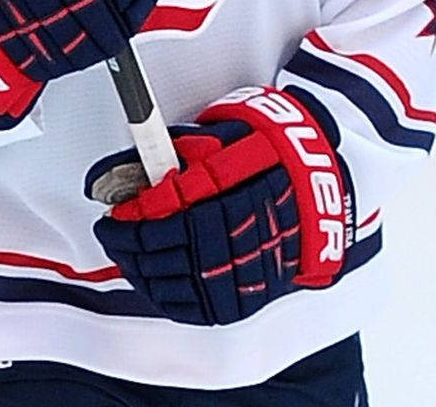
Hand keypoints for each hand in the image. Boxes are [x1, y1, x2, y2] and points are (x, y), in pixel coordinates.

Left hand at [88, 87, 350, 325]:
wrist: (325, 191)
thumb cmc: (277, 151)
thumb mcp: (235, 130)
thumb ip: (190, 144)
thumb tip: (143, 158)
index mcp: (225, 191)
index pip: (159, 212)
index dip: (128, 217)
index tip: (112, 214)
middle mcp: (228, 233)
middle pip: (158, 249)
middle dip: (126, 244)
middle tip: (110, 235)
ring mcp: (235, 271)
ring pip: (168, 281)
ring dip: (139, 270)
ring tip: (127, 256)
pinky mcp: (240, 298)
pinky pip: (189, 306)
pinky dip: (163, 296)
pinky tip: (152, 280)